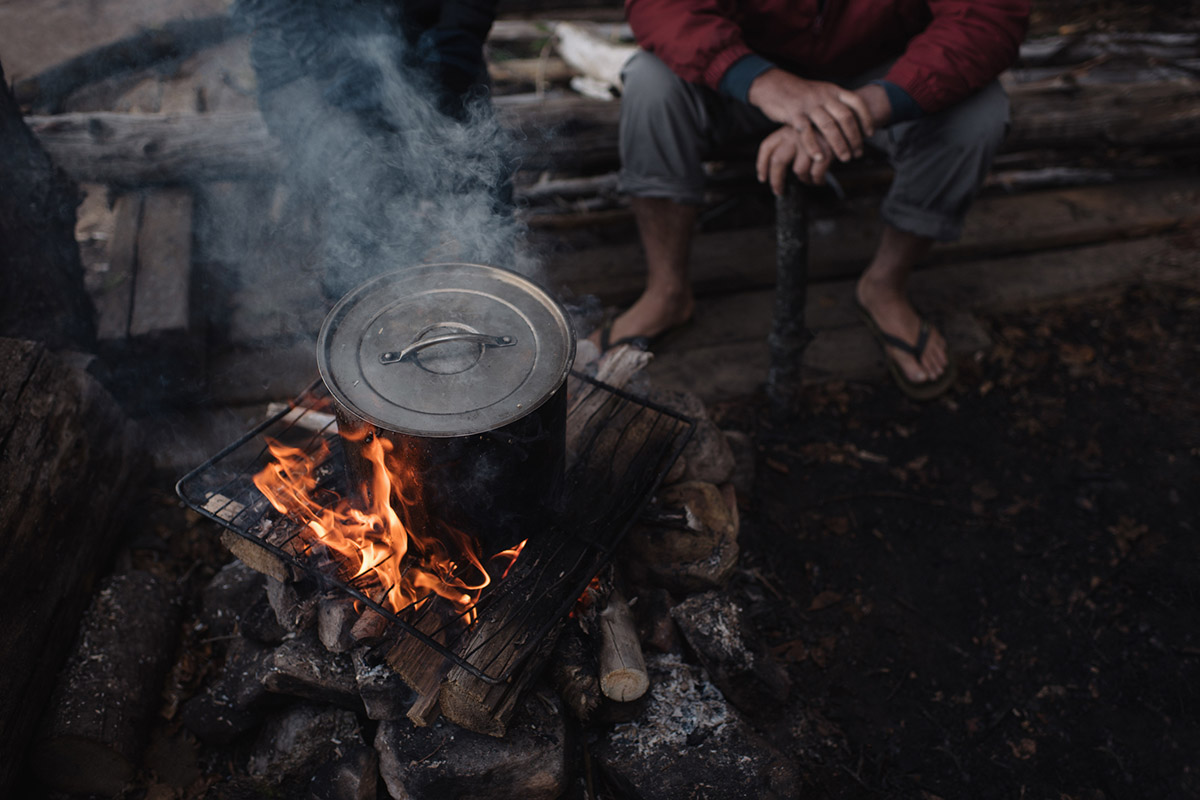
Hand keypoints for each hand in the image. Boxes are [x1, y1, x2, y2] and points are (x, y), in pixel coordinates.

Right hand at [747, 69, 873, 162]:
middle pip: (845, 117)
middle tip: (858, 153)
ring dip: (839, 144)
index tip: (870, 133)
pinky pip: (806, 132)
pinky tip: (819, 158)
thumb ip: (835, 103)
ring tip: (845, 158)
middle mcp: (823, 96)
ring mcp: (809, 105)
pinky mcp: (794, 114)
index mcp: (833, 90)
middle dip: (854, 137)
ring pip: (828, 126)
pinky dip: (814, 146)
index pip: (856, 102)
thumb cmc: (799, 94)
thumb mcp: (822, 92)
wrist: (774, 85)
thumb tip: (853, 119)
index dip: (866, 118)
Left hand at [756, 126, 832, 193]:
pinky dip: (817, 181)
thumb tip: (774, 174)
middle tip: (779, 192)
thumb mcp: (801, 134)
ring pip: (798, 171)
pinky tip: (820, 181)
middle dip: (777, 181)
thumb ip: (789, 148)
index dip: (762, 165)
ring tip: (809, 180)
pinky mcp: (826, 150)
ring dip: (804, 180)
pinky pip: (815, 174)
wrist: (847, 118)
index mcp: (786, 130)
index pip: (767, 148)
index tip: (762, 179)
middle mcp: (795, 134)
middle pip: (778, 162)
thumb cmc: (821, 132)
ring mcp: (811, 142)